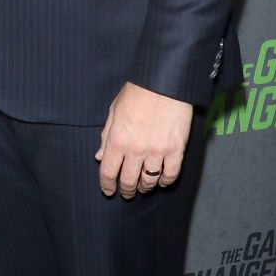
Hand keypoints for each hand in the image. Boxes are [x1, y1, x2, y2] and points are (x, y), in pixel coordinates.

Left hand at [95, 82, 192, 198]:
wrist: (164, 82)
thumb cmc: (136, 92)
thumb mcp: (114, 110)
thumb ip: (106, 135)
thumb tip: (100, 156)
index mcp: (118, 139)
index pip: (108, 172)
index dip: (107, 185)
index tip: (108, 190)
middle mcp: (136, 149)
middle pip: (129, 181)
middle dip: (126, 190)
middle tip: (126, 193)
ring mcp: (157, 151)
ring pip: (149, 181)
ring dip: (144, 187)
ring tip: (143, 187)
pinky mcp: (176, 149)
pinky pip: (171, 174)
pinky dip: (166, 181)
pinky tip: (162, 181)